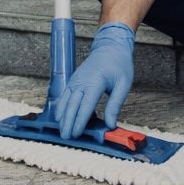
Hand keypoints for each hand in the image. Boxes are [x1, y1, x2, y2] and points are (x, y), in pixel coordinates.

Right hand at [52, 22, 135, 139]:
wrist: (110, 46)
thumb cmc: (119, 65)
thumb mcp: (124, 84)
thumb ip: (115, 104)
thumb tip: (110, 125)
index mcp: (95, 81)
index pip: (86, 105)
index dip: (80, 120)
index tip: (77, 133)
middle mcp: (82, 81)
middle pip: (72, 105)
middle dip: (68, 122)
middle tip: (66, 137)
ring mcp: (75, 80)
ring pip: (65, 101)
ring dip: (62, 117)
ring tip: (62, 132)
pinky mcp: (73, 80)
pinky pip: (64, 96)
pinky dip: (61, 107)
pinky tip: (60, 118)